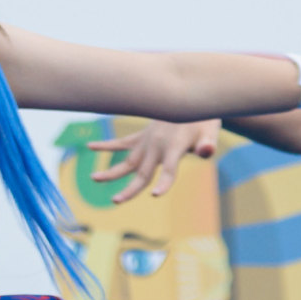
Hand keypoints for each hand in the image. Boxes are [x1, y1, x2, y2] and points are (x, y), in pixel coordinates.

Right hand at [88, 118, 219, 203]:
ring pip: (127, 161)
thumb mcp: (211, 131)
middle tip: (115, 201)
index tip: (155, 195)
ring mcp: (147, 141)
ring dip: (111, 171)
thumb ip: (208, 144)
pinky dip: (106, 145)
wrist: (191, 98)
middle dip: (130, 189)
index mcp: (174, 146)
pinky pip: (122, 143)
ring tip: (93, 178)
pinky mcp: (142, 136)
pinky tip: (90, 146)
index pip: (169, 169)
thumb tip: (207, 152)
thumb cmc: (203, 119)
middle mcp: (157, 145)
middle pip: (142, 172)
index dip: (164, 183)